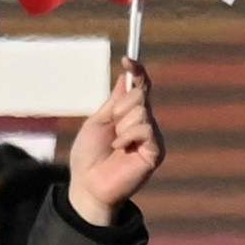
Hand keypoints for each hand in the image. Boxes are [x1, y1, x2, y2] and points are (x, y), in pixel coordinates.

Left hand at [67, 65, 164, 223]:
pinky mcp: (156, 151)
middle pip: (140, 94)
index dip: (137, 71)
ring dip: (122, 125)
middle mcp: (144, 123)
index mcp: (130, 115)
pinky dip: (128, 136)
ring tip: (115, 145)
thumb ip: (115, 100)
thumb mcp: (98, 120)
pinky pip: (145, 128)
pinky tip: (121, 150)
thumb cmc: (89, 156)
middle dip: (121, 106)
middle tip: (112, 126)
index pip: (141, 86)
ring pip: (142, 111)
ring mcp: (152, 137)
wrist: (88, 185)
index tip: (126, 60)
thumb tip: (126, 76)